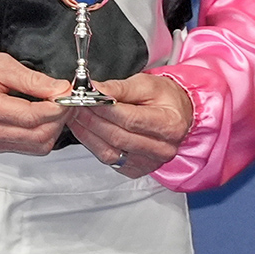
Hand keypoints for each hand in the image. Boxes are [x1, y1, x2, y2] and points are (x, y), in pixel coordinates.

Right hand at [0, 49, 73, 155]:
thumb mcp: (2, 65)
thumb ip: (33, 80)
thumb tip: (59, 89)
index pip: (32, 116)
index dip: (57, 107)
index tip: (67, 94)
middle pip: (38, 136)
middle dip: (59, 118)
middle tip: (65, 99)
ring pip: (37, 146)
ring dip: (53, 128)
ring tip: (55, 107)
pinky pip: (29, 147)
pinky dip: (42, 134)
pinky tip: (43, 117)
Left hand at [67, 73, 193, 179]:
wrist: (179, 114)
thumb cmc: (165, 98)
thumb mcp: (147, 84)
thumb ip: (120, 88)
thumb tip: (95, 90)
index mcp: (169, 124)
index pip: (130, 118)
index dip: (104, 109)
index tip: (86, 97)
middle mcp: (162, 148)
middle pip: (118, 136)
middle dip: (92, 119)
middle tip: (75, 105)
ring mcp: (150, 162)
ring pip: (110, 152)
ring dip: (88, 133)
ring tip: (76, 116)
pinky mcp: (137, 169)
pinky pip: (110, 159)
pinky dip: (93, 144)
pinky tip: (86, 130)